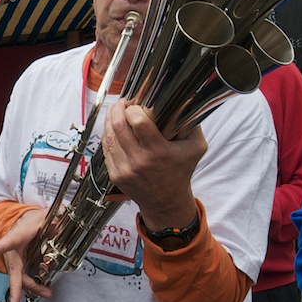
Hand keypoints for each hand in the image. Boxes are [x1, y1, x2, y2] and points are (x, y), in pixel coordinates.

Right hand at [0, 208, 49, 301]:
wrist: (25, 224)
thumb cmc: (33, 222)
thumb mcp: (47, 216)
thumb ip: (57, 220)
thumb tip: (65, 223)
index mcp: (17, 235)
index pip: (7, 241)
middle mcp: (12, 251)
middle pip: (13, 270)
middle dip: (15, 286)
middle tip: (15, 301)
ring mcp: (15, 261)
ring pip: (20, 278)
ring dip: (32, 287)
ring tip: (47, 292)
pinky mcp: (20, 267)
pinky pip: (25, 280)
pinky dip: (35, 286)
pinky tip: (45, 290)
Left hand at [101, 101, 203, 230]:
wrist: (166, 201)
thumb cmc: (181, 171)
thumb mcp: (196, 147)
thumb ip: (193, 124)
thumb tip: (187, 100)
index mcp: (159, 152)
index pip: (138, 123)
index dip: (133, 109)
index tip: (136, 103)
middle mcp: (139, 161)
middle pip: (118, 126)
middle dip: (117, 109)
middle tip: (122, 102)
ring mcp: (124, 169)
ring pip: (108, 136)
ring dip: (109, 120)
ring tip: (116, 112)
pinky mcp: (114, 175)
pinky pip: (106, 149)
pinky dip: (107, 135)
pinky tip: (112, 127)